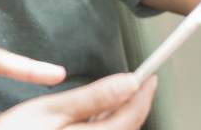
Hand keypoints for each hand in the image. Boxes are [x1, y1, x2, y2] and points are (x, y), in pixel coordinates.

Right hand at [0, 73, 156, 128]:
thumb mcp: (50, 109)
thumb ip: (92, 97)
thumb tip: (127, 83)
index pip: (132, 116)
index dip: (144, 93)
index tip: (149, 76)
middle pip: (126, 128)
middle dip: (131, 105)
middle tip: (131, 82)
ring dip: (115, 117)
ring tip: (106, 99)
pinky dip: (100, 126)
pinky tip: (88, 118)